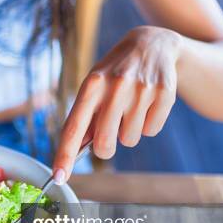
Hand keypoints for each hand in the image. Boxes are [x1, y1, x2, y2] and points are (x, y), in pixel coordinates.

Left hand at [52, 26, 182, 182]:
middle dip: (105, 149)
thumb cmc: (115, 73)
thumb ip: (85, 116)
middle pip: (105, 144)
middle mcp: (116, 86)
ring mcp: (142, 89)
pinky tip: (147, 104)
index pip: (73, 127)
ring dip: (129, 132)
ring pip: (130, 140)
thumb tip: (75, 152)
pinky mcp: (165, 93)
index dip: (65, 156)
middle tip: (109, 134)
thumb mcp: (95, 86)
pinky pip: (151, 131)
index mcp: (92, 85)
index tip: (57, 177)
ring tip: (131, 108)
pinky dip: (148, 125)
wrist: (153, 44)